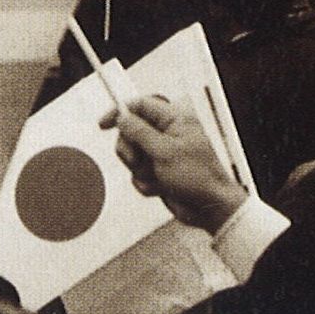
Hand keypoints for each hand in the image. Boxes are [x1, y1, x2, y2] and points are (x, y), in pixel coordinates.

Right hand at [99, 95, 247, 234]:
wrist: (210, 208)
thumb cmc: (198, 176)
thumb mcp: (164, 151)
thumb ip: (139, 132)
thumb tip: (122, 118)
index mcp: (174, 119)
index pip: (140, 105)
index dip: (120, 112)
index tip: (104, 125)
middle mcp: (168, 133)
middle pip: (131, 131)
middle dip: (130, 150)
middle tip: (137, 161)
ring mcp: (162, 153)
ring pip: (133, 155)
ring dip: (140, 171)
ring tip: (157, 177)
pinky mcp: (159, 171)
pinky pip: (139, 174)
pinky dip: (146, 183)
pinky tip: (161, 188)